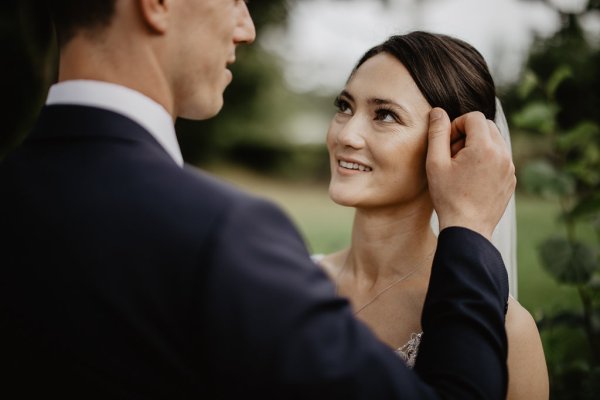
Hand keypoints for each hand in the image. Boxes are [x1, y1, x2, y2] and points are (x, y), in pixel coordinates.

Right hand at [426, 108, 515, 239]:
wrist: (467, 228)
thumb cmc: (448, 197)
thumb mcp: (435, 163)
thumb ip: (437, 133)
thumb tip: (438, 111)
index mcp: (484, 147)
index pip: (474, 117)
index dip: (457, 125)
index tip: (447, 144)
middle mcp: (502, 154)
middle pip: (487, 126)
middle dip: (468, 134)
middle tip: (453, 155)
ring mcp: (510, 167)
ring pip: (494, 142)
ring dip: (478, 146)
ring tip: (462, 168)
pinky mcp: (511, 179)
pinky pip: (500, 158)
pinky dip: (486, 160)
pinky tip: (472, 179)